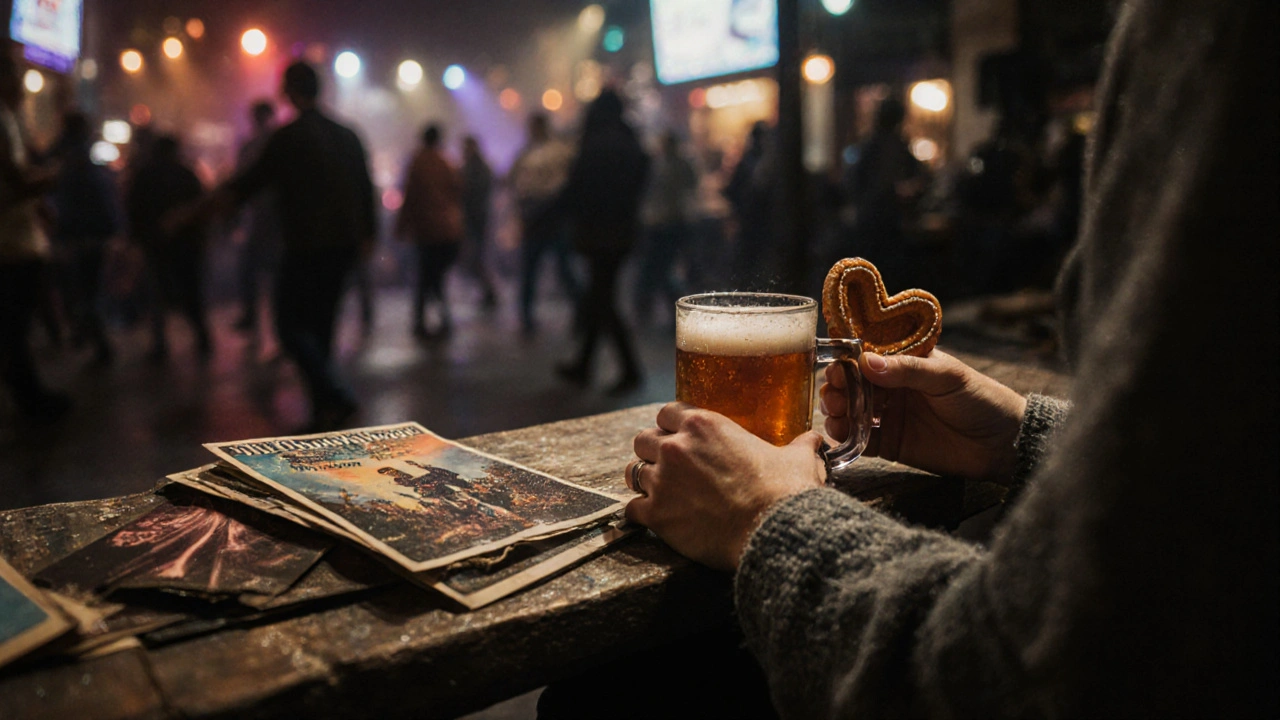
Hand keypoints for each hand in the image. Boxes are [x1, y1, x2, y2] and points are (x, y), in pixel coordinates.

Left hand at [625, 403, 826, 571]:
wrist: (774, 530)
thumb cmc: (785, 491)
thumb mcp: (797, 459)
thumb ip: (800, 445)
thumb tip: (814, 440)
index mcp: (703, 425)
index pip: (667, 412)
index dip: (671, 425)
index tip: (677, 437)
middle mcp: (676, 447)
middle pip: (643, 439)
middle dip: (652, 451)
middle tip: (667, 467)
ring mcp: (662, 480)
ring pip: (633, 472)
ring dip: (646, 481)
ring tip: (659, 493)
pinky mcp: (656, 514)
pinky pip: (632, 509)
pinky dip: (640, 514)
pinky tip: (652, 520)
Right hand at [822, 350, 1026, 482]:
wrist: (1002, 445)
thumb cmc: (981, 399)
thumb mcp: (947, 376)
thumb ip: (908, 369)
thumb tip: (866, 362)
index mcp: (906, 363)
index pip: (869, 356)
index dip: (848, 359)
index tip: (836, 365)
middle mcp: (893, 388)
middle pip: (853, 384)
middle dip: (837, 386)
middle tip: (833, 393)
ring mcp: (890, 416)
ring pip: (852, 410)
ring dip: (837, 409)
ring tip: (834, 412)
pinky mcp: (890, 445)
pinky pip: (861, 440)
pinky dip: (846, 436)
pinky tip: (839, 432)